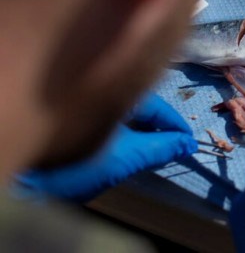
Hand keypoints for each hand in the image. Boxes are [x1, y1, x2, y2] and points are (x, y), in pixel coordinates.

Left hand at [16, 93, 196, 202]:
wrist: (27, 181)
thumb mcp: (126, 158)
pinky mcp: (74, 119)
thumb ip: (160, 147)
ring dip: (142, 130)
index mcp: (115, 92)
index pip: (157, 105)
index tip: (188, 142)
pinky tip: (128, 147)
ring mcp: (86, 105)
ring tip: (154, 150)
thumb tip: (188, 144)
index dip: (174, 125)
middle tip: (174, 147)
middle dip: (159, 127)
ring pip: (125, 112)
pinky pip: (110, 119)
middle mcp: (101, 92)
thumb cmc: (79, 164)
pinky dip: (125, 132)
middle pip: (141, 106)